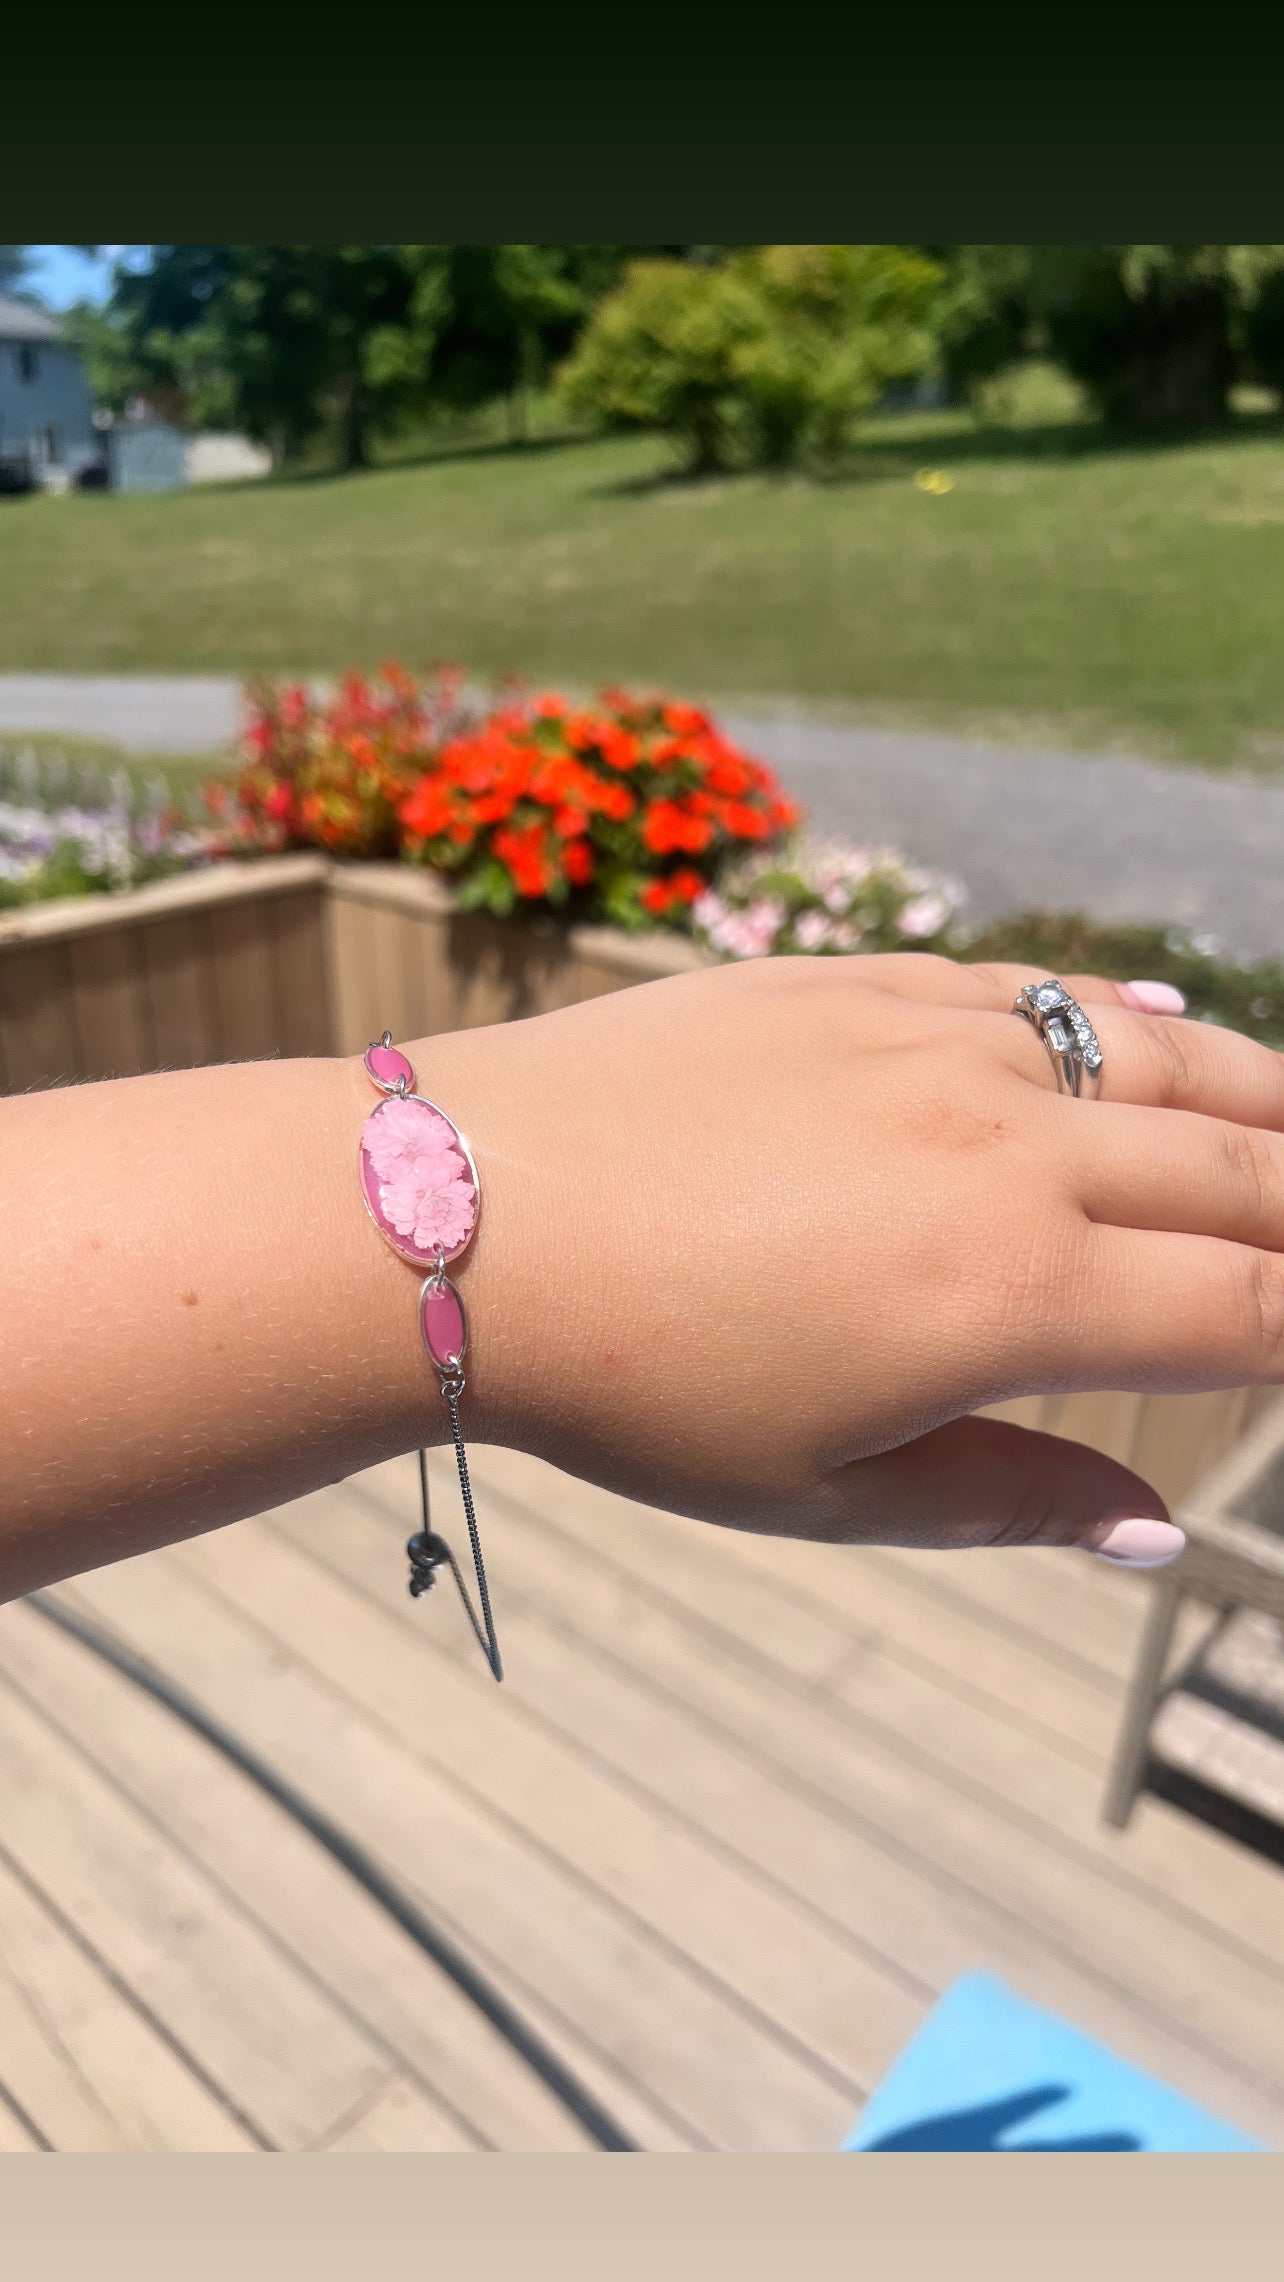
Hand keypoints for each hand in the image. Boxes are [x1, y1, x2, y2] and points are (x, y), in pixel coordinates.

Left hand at [434, 954, 1283, 1564]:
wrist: (464, 1218)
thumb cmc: (633, 1386)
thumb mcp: (820, 1490)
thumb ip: (1007, 1500)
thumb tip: (1150, 1528)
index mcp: (1012, 1298)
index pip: (1243, 1310)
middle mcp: (1008, 1152)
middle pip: (1236, 1171)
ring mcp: (936, 1047)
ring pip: (1158, 1053)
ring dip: (1256, 1095)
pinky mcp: (858, 985)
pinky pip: (1031, 989)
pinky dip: (1118, 1014)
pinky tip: (1158, 1019)